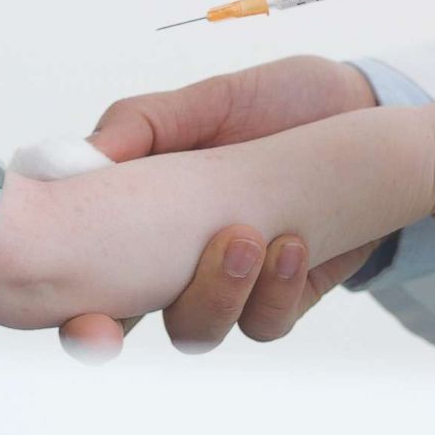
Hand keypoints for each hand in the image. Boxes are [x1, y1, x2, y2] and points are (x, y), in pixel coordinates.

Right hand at [58, 55, 378, 362]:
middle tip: (120, 318)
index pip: (87, 277)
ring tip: (245, 236)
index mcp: (144, 218)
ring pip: (199, 328)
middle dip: (112, 333)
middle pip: (129, 321)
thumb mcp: (210, 100)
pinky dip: (276, 291)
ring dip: (215, 294)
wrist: (361, 110)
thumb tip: (79, 155)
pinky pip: (268, 320)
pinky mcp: (288, 291)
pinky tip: (292, 244)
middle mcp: (180, 260)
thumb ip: (145, 124)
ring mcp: (234, 281)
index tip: (78, 313)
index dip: (72, 309)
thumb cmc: (278, 102)